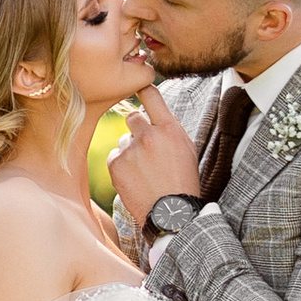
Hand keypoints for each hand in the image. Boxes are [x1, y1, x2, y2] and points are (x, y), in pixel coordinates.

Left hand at [110, 89, 202, 227]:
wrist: (172, 214)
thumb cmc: (183, 181)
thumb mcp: (186, 149)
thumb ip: (169, 129)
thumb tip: (153, 114)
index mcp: (170, 129)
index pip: (151, 95)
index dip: (142, 88)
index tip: (138, 86)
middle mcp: (149, 135)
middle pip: (132, 117)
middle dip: (137, 129)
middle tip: (147, 149)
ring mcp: (131, 150)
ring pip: (123, 140)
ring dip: (130, 151)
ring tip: (144, 171)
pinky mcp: (116, 165)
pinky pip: (114, 156)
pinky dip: (121, 165)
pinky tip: (135, 179)